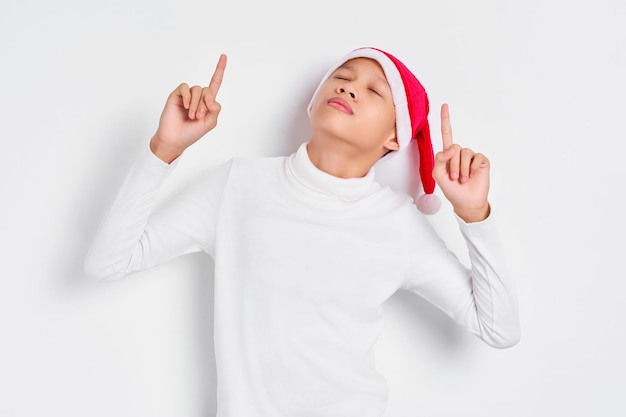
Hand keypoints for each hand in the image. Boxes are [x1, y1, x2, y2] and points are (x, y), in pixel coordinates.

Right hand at [150, 54, 226, 162]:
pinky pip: (185, 87)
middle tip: (198, 117)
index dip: (219, 70)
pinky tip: (185, 107)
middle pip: (208, 90)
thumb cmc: (192, 133)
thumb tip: (210, 97)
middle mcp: (198, 97)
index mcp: (207, 103)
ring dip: (196, 104)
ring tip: (192, 115)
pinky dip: (188, 97)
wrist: (175, 139)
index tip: (224, 56)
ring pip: (198, 90)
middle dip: (205, 105)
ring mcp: (187, 95)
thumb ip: (215, 109)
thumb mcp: (210, 123)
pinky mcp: (177, 95)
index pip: (215, 83)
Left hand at [432, 103, 489, 221]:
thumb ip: (439, 160)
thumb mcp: (438, 176)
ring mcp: (471, 157)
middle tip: (455, 178)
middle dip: (452, 165)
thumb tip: (450, 148)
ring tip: (463, 180)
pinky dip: (472, 168)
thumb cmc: (452, 190)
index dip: (445, 120)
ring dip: (461, 169)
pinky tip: (472, 176)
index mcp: (448, 155)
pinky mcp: (481, 161)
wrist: (466, 202)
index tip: (444, 105)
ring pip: (464, 153)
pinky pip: (476, 158)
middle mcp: (459, 153)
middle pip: (453, 147)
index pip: (446, 134)